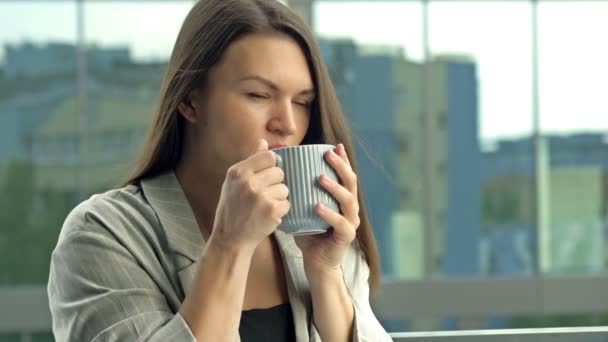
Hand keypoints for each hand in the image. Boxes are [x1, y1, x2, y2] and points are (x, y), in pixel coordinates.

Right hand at [209, 139, 288, 250]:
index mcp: (237, 172)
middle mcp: (248, 182)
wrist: (231, 238)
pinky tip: (267, 216)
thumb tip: (263, 141)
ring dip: (278, 198)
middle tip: (262, 196)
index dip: (271, 166)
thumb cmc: (233, 208)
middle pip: (279, 172)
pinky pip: (287, 203)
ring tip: (263, 207)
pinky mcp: (271, 210)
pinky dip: (281, 210)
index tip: (265, 176)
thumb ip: (250, 161)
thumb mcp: (234, 182)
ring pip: (284, 188)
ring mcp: (260, 196)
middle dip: (275, 183)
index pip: (269, 156)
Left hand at [295, 143, 359, 275]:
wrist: (315, 262)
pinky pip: (340, 223)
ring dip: (334, 187)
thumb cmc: (308, 232)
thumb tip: (275, 168)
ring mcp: (351, 221)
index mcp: (342, 198)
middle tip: (328, 155)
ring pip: (348, 200)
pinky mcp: (346, 236)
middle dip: (340, 166)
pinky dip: (330, 214)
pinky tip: (318, 206)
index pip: (345, 174)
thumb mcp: (300, 207)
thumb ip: (294, 189)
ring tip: (320, 178)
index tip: (335, 145)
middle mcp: (350, 207)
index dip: (343, 159)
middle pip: (351, 182)